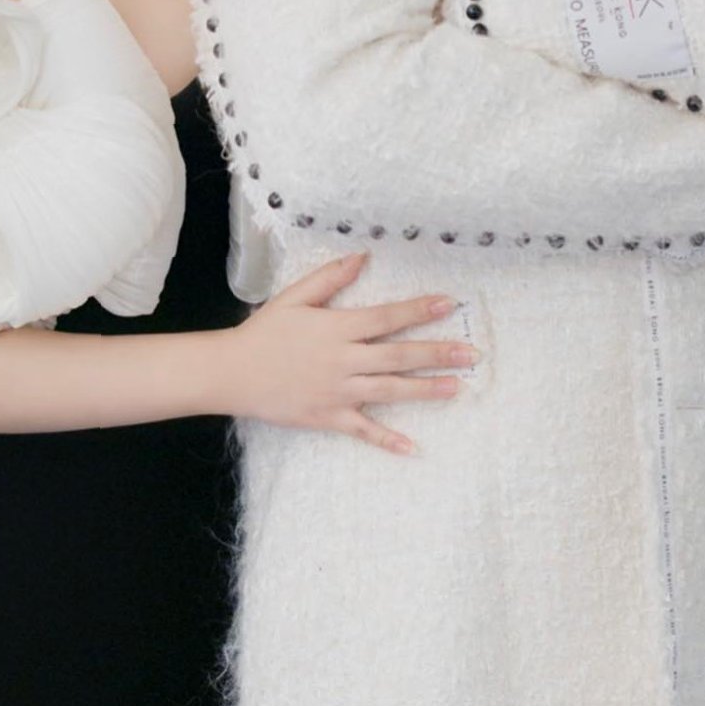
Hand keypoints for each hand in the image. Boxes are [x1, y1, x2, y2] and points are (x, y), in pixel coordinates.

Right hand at [219, 251, 475, 454]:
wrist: (232, 372)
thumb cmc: (265, 331)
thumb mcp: (295, 297)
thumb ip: (330, 277)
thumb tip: (364, 256)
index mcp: (337, 327)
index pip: (387, 317)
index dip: (420, 310)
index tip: (450, 304)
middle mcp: (343, 360)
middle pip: (398, 355)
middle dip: (437, 353)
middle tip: (472, 353)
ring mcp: (338, 391)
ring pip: (390, 391)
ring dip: (426, 390)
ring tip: (458, 387)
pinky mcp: (329, 417)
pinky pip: (364, 430)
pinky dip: (388, 440)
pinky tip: (415, 448)